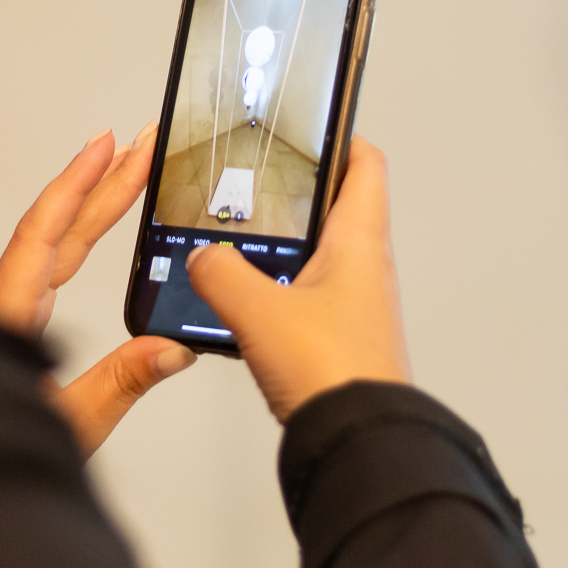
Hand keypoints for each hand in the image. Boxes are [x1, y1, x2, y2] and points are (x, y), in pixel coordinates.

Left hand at [0, 122, 197, 454]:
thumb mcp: (67, 430)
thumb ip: (118, 385)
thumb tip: (170, 349)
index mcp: (5, 322)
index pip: (42, 237)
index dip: (75, 187)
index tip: (105, 148)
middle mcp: (2, 312)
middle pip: (54, 233)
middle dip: (100, 185)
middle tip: (138, 145)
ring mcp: (5, 320)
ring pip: (50, 250)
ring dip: (91, 210)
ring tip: (129, 174)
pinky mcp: (11, 334)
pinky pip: (46, 273)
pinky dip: (76, 243)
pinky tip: (94, 237)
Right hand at [184, 136, 409, 421]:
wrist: (359, 443)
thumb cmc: (335, 374)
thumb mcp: (257, 311)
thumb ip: (220, 274)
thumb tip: (201, 256)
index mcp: (359, 242)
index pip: (365, 166)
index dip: (342, 138)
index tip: (314, 124)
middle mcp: (366, 270)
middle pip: (340, 209)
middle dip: (300, 194)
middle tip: (262, 180)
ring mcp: (357, 307)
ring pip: (323, 257)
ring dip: (288, 245)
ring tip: (241, 239)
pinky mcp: (343, 341)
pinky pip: (311, 299)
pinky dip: (282, 290)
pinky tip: (248, 303)